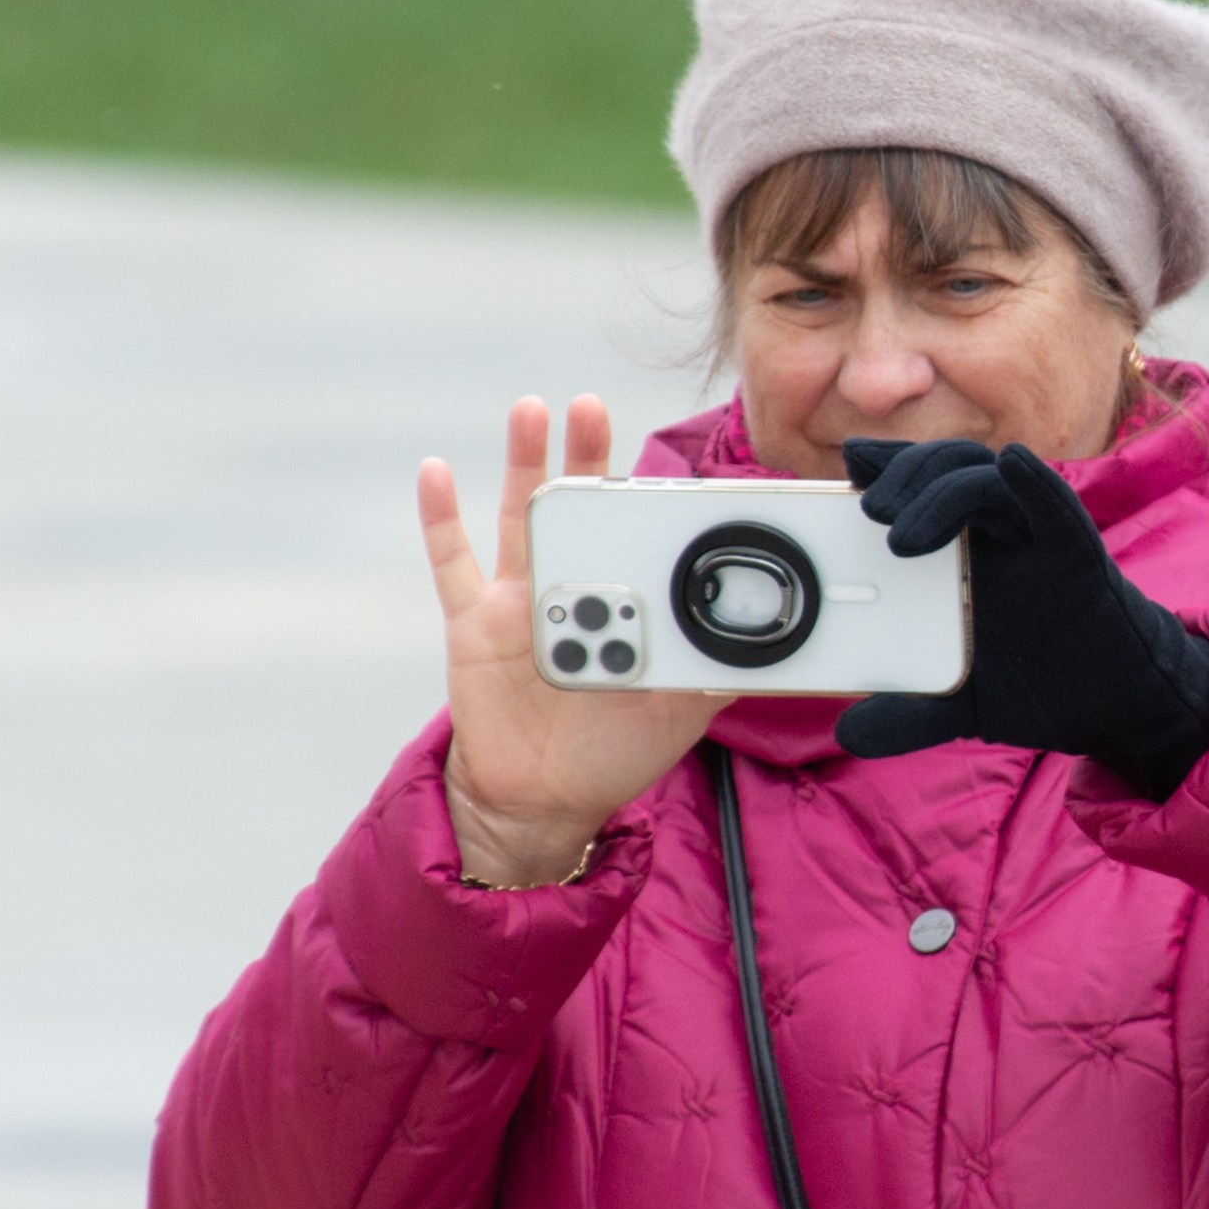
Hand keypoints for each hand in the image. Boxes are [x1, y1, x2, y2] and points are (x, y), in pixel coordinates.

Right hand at [419, 396, 724, 885]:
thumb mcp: (678, 713)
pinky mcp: (473, 623)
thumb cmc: (611, 754)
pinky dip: (440, 517)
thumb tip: (773, 649)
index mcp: (620, 599)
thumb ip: (714, 672)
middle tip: (591, 405)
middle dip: (583, 454)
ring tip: (532, 409)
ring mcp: (519, 599)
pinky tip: (435, 470)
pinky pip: (453, 562)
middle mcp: (571, 584)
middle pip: (577, 507)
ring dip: (523, 462)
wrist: (541, 803)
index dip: (644, 500)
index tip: (665, 466)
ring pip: (519, 517)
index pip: (633, 535)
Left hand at [835, 438, 1208, 798]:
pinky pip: (1057, 510)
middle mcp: (998, 533)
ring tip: (900, 537)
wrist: (1110, 708)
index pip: (921, 486)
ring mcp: (1037, 539)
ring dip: (941, 491)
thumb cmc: (1036, 685)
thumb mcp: (957, 704)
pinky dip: (1037, 484)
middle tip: (868, 509)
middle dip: (906, 475)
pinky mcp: (1078, 556)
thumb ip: (906, 716)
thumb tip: (850, 734)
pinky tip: (1015, 464)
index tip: (850, 466)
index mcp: (964, 551)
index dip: (889, 466)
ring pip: (988, 479)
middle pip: (949, 470)